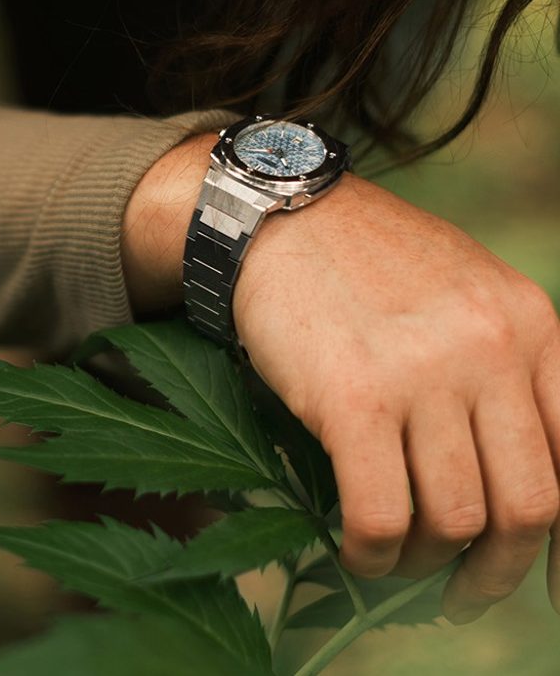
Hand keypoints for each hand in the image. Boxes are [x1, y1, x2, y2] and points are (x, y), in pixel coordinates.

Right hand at [122, 139, 559, 624]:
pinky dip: (374, 554)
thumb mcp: (463, 292)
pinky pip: (382, 515)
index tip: (553, 583)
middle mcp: (491, 349)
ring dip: (425, 564)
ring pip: (455, 520)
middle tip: (461, 593)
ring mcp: (423, 373)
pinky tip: (356, 552)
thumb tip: (508, 465)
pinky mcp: (353, 398)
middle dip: (497, 570)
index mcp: (530, 324)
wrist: (278, 217)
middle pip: (529, 505)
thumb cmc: (365, 262)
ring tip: (396, 562)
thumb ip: (504, 365)